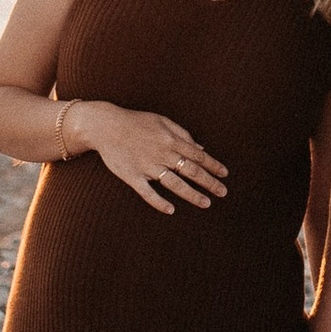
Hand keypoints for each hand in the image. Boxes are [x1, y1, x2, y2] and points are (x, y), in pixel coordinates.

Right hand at [78, 104, 227, 215]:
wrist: (105, 126)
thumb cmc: (136, 122)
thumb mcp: (162, 121)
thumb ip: (183, 134)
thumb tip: (201, 148)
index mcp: (171, 140)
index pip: (198, 155)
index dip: (213, 165)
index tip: (225, 175)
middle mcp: (162, 154)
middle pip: (191, 171)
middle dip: (209, 182)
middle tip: (223, 192)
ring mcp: (147, 166)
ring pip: (174, 184)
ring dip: (192, 194)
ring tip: (206, 203)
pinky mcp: (132, 176)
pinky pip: (147, 192)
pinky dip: (159, 202)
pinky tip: (171, 210)